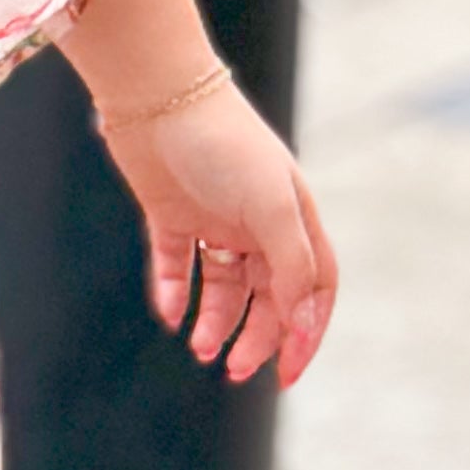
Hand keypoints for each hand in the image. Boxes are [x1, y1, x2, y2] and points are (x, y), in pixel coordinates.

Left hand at [94, 68, 336, 389]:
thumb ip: (293, 266)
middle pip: (267, 296)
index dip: (305, 333)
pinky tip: (170, 313)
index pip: (313, 288)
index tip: (286, 374)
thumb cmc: (224, 144)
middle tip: (232, 370)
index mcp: (293, 218)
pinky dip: (174, 293)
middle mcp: (257, 222)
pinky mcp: (170, 213)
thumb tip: (303, 324)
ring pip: (223, 287)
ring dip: (216, 322)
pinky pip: (176, 265)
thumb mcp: (272, 207)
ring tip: (200, 347)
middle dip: (255, 337)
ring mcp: (213, 218)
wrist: (156, 95)